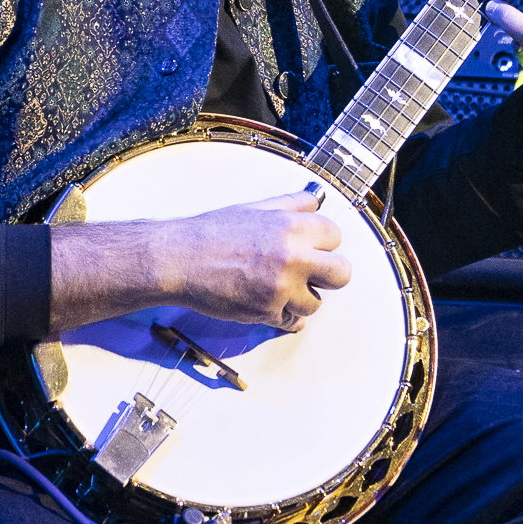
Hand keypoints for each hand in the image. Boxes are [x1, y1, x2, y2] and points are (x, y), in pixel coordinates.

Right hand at [165, 192, 351, 329]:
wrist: (180, 259)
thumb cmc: (213, 233)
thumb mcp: (256, 208)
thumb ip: (291, 205)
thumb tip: (316, 201)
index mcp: (292, 226)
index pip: (336, 236)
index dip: (323, 243)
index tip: (312, 247)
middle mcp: (292, 257)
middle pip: (341, 273)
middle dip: (329, 275)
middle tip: (313, 274)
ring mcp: (281, 288)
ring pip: (316, 303)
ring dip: (302, 298)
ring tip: (280, 287)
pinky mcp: (267, 311)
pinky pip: (293, 322)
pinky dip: (285, 316)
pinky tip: (272, 303)